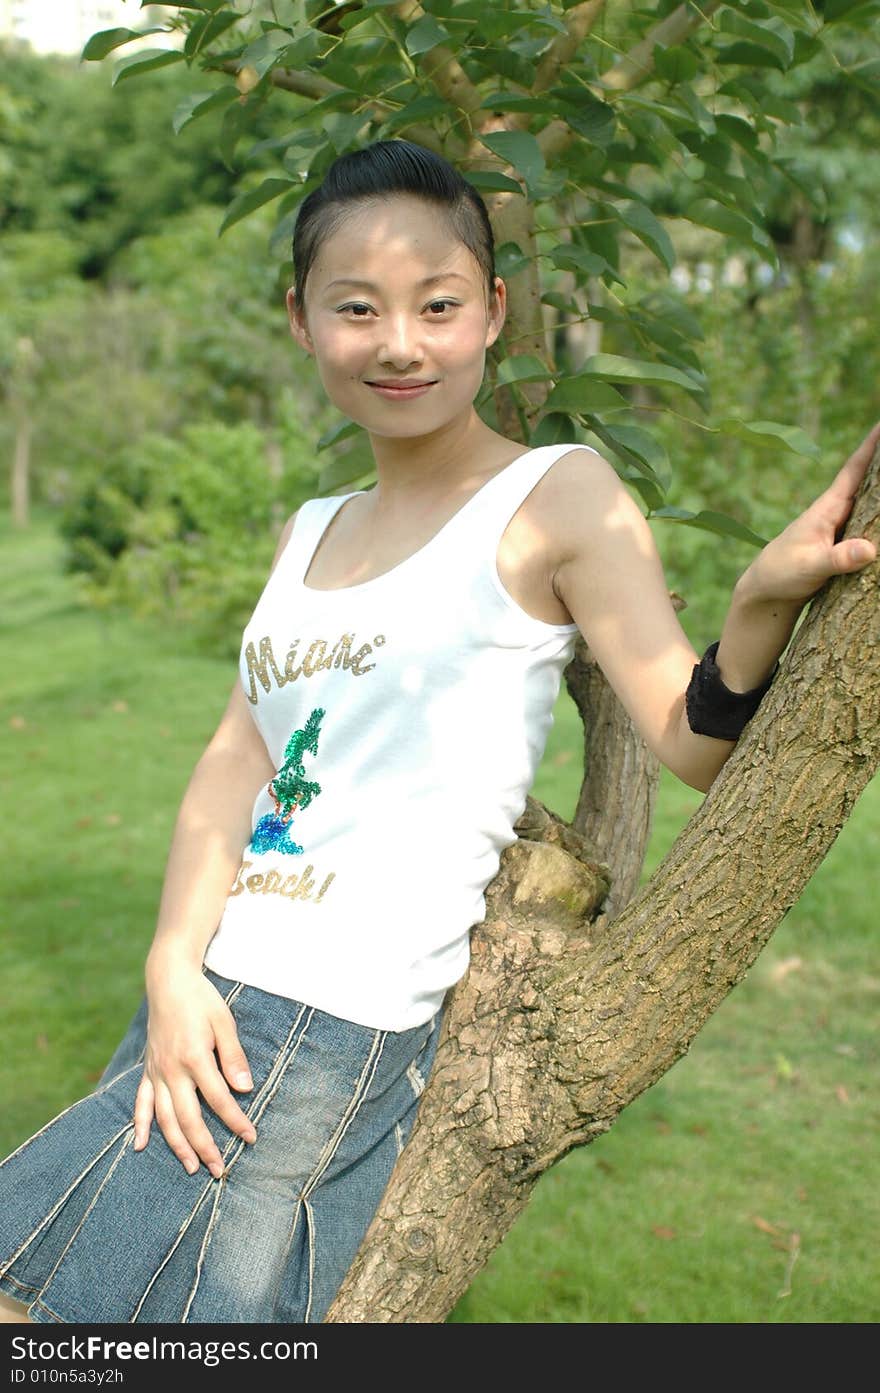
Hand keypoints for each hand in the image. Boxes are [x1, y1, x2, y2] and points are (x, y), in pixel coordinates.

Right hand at [133, 959, 256, 1177]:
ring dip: (177, 1145)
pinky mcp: (147, 1070)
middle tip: (220, 1170)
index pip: (219, 1099)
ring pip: (165, 1118)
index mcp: (194, 1057)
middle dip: (205, 1147)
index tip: (250, 1137)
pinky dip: (140, 1125)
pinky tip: (140, 1146)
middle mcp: (172, 1070)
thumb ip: (234, 1057)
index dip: (236, 1121)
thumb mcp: (224, 1021)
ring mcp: (156, 1072)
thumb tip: (245, 1089)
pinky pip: (141, 1102)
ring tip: (191, 1168)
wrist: (168, 980)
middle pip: (189, 1118)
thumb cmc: (201, 1000)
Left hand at [738, 422, 879, 607]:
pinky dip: (878, 518)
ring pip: (872, 504)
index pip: (854, 470)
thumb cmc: (781, 574)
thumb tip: (869, 549)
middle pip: (869, 482)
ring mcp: (841, 529)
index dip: (871, 447)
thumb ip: (837, 558)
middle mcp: (836, 513)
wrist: (766, 592)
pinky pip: (869, 526)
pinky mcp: (844, 546)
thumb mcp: (810, 566)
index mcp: (827, 508)